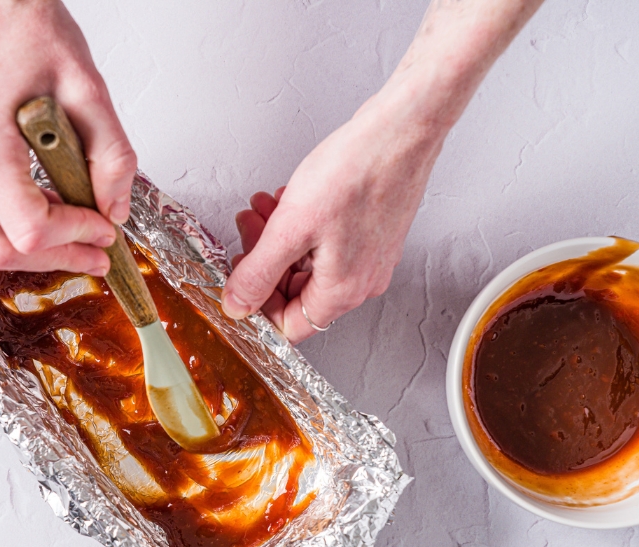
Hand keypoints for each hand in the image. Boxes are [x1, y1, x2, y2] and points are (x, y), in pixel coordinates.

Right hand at [0, 0, 136, 273]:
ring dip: (36, 245)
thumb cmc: (29, 27)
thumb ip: (111, 156)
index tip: (105, 231)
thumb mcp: (88, 89)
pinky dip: (20, 222)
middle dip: (52, 259)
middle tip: (95, 254)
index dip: (73, 239)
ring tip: (78, 225)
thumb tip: (115, 211)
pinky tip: (53, 202)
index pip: (29, 227)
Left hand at [222, 95, 442, 341]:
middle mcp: (361, 282)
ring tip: (265, 208)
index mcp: (342, 292)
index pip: (288, 326)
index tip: (240, 276)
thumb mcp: (290, 228)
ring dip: (280, 239)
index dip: (257, 303)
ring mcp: (370, 259)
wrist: (402, 128)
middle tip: (249, 229)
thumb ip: (258, 273)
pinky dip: (303, 227)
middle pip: (296, 293)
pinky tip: (290, 200)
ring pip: (308, 265)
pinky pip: (327, 245)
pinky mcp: (373, 235)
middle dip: (265, 262)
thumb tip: (237, 305)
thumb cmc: (358, 170)